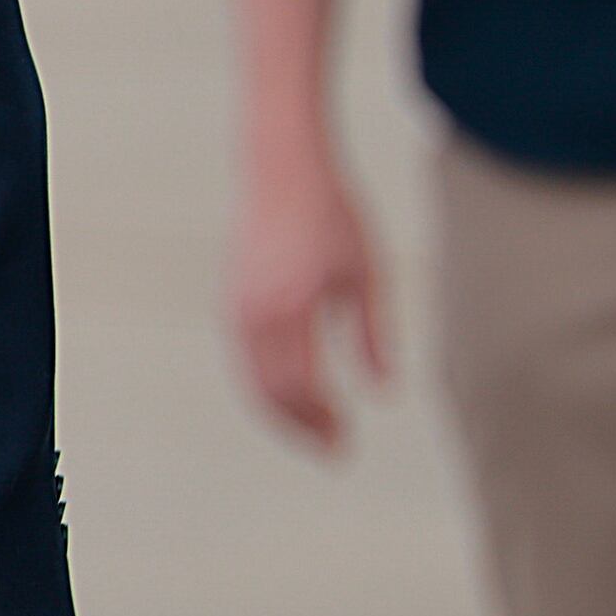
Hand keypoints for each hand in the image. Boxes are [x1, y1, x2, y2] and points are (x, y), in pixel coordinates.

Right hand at [227, 140, 389, 451]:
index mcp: (289, 308)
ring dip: (281, 411)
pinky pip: (243, 358)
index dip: (322, 422)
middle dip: (300, 427)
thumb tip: (383, 390)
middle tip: (332, 450)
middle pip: (270, 393)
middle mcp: (252, 314)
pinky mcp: (231, 298)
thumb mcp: (365, 273)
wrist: (280, 164)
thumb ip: (373, 335)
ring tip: (314, 429)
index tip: (345, 445)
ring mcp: (235, 306)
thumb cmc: (329, 212)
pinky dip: (265, 386)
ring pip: (251, 379)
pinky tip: (292, 392)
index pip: (301, 387)